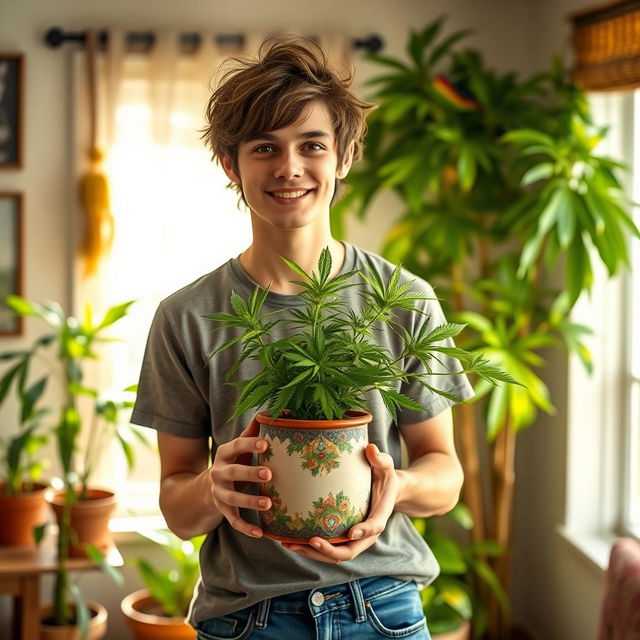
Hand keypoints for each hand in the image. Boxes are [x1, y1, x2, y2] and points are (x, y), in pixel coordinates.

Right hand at [209, 418, 271, 538]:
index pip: (235, 446)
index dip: (249, 444)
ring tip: (269, 503)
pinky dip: (246, 527)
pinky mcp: (222, 510)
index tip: (265, 443)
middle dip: (250, 473)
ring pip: (233, 498)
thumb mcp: (240, 446)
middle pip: (233, 472)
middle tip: (269, 474)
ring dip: (250, 501)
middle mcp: (218, 472)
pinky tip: (261, 533)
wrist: (208, 487)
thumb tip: (275, 410)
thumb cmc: (235, 460)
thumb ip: (254, 431)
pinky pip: (233, 520)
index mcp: (224, 453)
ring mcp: (219, 493)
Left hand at [282, 443, 397, 563]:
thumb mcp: (385, 466)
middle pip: (350, 551)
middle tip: (310, 541)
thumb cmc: (384, 475)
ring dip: (313, 554)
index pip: (374, 527)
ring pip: (335, 556)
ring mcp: (354, 539)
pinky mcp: (343, 538)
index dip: (364, 531)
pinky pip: (328, 549)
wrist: (386, 490)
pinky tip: (290, 541)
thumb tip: (370, 448)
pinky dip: (310, 550)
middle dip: (330, 550)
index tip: (351, 532)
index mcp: (380, 515)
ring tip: (289, 544)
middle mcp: (367, 534)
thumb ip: (380, 459)